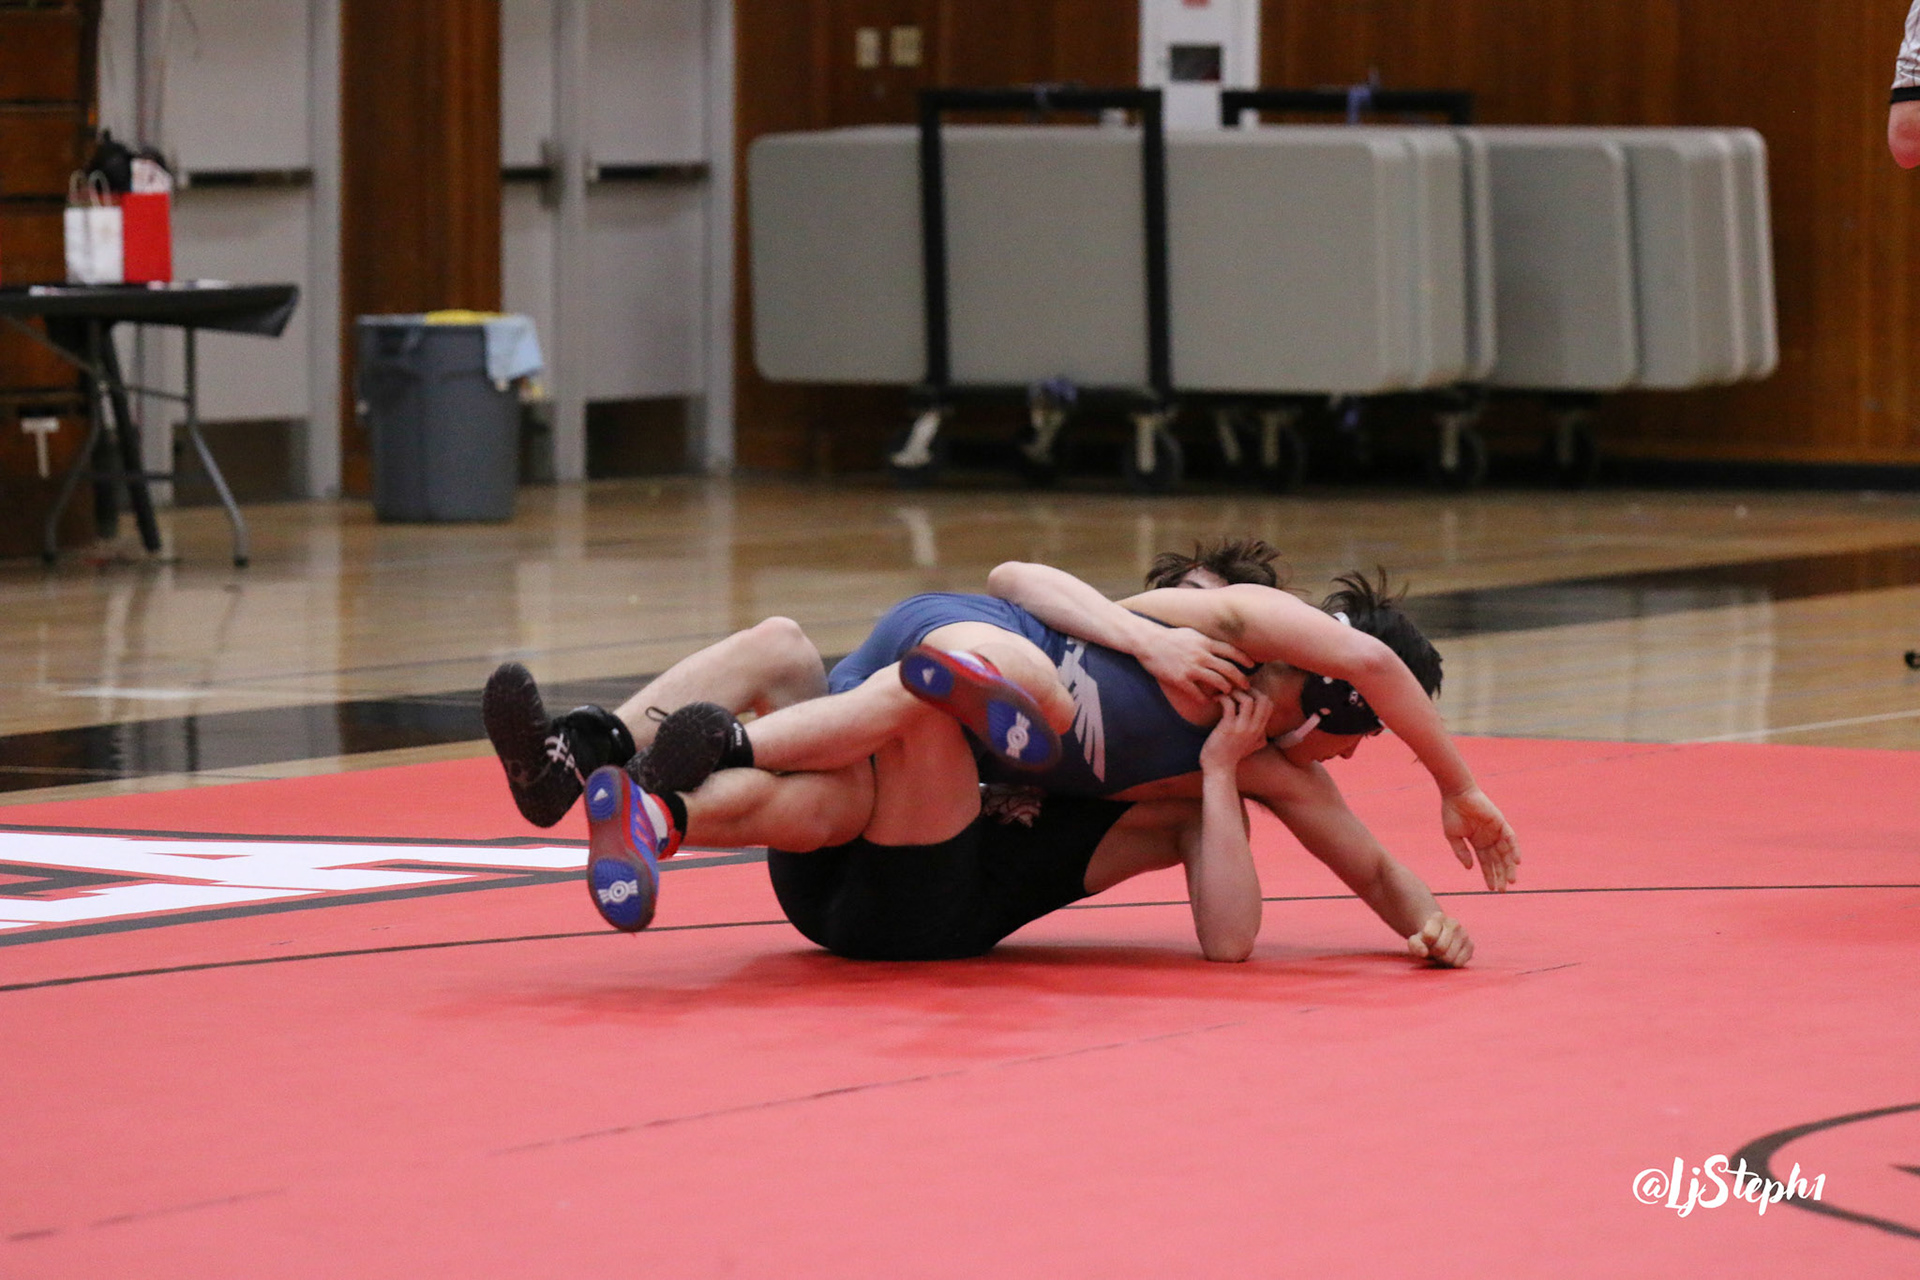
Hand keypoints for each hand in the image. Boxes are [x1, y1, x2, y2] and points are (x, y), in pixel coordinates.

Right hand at [1137, 625, 1254, 700]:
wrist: (1147, 641)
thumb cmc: (1169, 636)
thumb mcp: (1191, 634)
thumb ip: (1206, 641)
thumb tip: (1219, 646)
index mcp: (1205, 642)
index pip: (1231, 651)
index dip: (1244, 659)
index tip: (1252, 666)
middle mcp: (1201, 655)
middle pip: (1228, 669)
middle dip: (1240, 679)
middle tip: (1246, 686)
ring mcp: (1191, 668)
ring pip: (1217, 682)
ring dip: (1226, 689)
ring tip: (1229, 693)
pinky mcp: (1180, 679)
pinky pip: (1198, 693)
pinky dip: (1205, 699)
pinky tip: (1208, 702)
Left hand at [1200, 689, 1272, 770]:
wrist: (1218, 769)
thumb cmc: (1231, 756)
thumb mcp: (1251, 748)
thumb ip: (1259, 739)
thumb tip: (1265, 735)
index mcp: (1259, 730)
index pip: (1269, 704)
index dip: (1258, 693)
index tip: (1244, 694)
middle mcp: (1253, 728)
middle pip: (1263, 699)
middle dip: (1249, 689)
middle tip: (1234, 691)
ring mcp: (1241, 728)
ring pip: (1248, 700)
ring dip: (1235, 692)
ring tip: (1225, 694)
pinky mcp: (1227, 728)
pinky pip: (1229, 704)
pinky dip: (1222, 697)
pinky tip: (1215, 700)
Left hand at [1406, 911, 1472, 966]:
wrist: (1439, 938)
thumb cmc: (1425, 940)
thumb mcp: (1415, 941)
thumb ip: (1415, 945)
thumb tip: (1424, 952)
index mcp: (1438, 917)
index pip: (1430, 936)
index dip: (1425, 943)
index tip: (1426, 942)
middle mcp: (1453, 922)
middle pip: (1440, 948)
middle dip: (1434, 953)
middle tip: (1433, 950)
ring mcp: (1464, 933)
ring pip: (1450, 957)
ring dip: (1443, 959)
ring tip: (1441, 952)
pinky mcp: (1470, 945)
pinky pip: (1459, 962)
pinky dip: (1452, 963)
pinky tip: (1451, 955)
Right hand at [1441, 787, 1519, 892]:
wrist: (1456, 794)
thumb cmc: (1451, 813)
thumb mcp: (1453, 836)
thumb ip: (1461, 852)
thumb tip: (1470, 868)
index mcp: (1477, 842)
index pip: (1486, 863)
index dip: (1489, 875)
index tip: (1491, 889)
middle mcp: (1489, 839)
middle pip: (1498, 861)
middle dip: (1500, 875)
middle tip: (1503, 890)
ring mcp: (1496, 831)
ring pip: (1506, 853)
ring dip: (1509, 866)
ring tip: (1510, 881)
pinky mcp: (1501, 823)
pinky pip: (1511, 838)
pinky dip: (1514, 849)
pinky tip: (1515, 862)